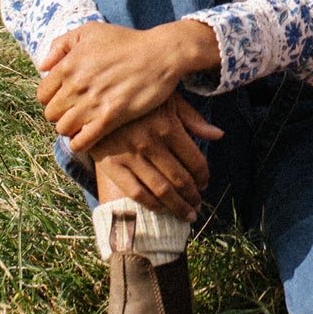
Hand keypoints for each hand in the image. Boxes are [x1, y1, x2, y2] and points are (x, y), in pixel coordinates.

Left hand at [37, 19, 220, 151]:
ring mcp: (93, 102)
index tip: (65, 98)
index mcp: (68, 65)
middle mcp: (77, 85)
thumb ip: (60, 44)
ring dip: (71, 128)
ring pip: (63, 129)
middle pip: (50, 114)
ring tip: (83, 123)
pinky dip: (80, 143)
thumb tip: (42, 66)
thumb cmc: (127, 41)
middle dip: (60, 114)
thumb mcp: (91, 30)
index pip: (42, 94)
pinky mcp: (111, 117)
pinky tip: (89, 136)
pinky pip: (82, 141)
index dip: (52, 98)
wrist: (161, 53)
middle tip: (75, 111)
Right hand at [90, 96, 220, 219]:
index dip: (203, 177)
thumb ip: (192, 118)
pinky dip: (152, 205)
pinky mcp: (111, 166)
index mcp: (167, 126)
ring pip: (161, 190)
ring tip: (186, 214)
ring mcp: (130, 156)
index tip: (205, 184)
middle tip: (197, 206)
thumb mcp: (167, 99)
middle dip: (193, 196)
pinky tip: (161, 209)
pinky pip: (136, 192)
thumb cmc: (136, 99)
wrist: (94, 101)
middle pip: (180, 179)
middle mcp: (150, 142)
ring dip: (177, 206)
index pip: (195, 161)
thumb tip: (219, 135)